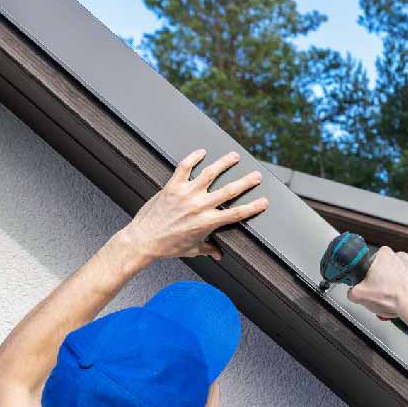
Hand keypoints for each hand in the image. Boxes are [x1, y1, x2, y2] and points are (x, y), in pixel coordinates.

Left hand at [118, 150, 268, 261]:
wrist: (143, 240)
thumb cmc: (168, 247)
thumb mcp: (192, 249)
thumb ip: (209, 249)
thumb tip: (220, 255)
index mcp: (208, 223)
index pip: (237, 214)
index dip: (253, 207)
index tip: (264, 201)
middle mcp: (199, 206)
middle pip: (229, 191)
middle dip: (246, 182)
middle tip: (257, 176)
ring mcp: (186, 194)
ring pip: (210, 173)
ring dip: (224, 163)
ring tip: (234, 156)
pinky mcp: (172, 187)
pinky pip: (185, 167)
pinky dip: (194, 157)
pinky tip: (202, 152)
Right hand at [348, 247, 407, 322]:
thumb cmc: (394, 297)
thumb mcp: (359, 295)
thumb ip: (352, 292)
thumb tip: (352, 293)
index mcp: (383, 255)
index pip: (368, 265)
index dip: (366, 279)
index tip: (366, 287)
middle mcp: (399, 257)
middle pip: (384, 273)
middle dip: (380, 286)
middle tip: (378, 298)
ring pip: (398, 280)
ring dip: (394, 291)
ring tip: (391, 305)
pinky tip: (403, 303)